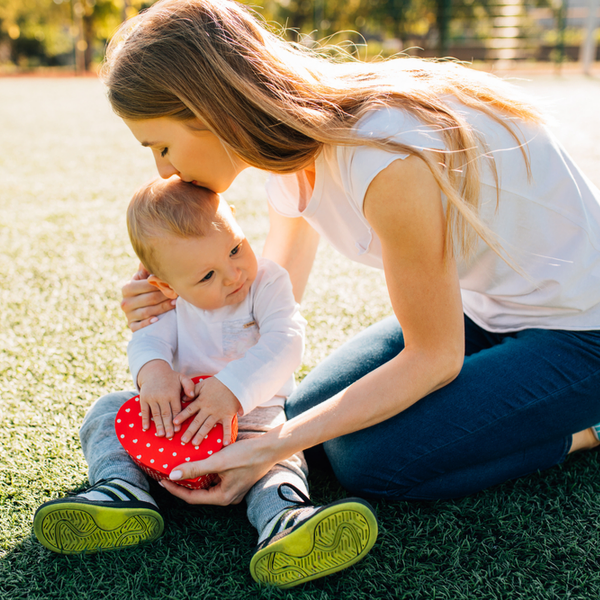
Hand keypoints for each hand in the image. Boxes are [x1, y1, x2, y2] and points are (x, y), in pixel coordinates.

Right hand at [121, 263, 174, 331]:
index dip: (160, 285)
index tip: (174, 284)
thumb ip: (147, 269)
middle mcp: (125, 302)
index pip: (146, 285)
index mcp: (127, 288)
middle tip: (178, 294)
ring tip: (175, 304)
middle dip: (165, 296)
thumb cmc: (148, 292)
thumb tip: (149, 250)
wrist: (145, 312)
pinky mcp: (132, 326)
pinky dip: (148, 322)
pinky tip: (157, 319)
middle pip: (149, 298)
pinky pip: (139, 326)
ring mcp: (128, 315)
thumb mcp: (146, 280)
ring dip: (163, 307)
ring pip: (148, 311)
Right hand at [138, 360, 195, 437]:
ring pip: (156, 414)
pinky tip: (146, 428)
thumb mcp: (182, 377)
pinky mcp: (144, 399)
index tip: (178, 430)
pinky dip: (145, 420)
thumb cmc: (171, 377)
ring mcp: (152, 398)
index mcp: (173, 393)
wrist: (153, 371)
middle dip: (168, 426)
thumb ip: (189, 385)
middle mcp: (162, 396)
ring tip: (160, 435)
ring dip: (158, 425)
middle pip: (166, 413)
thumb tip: (192, 396)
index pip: (176, 409)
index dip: (177, 420)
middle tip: (170, 436)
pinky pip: (144, 411)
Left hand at [160, 434, 277, 505]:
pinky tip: (199, 463)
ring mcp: (232, 489)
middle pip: (199, 493)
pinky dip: (205, 473)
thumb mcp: (218, 461)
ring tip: (181, 467)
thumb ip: (195, 468)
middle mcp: (227, 497)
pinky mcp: (235, 480)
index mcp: (222, 497)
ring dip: (194, 477)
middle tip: (168, 474)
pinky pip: (215, 480)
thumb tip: (172, 475)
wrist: (269, 448)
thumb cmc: (246, 455)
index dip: (175, 489)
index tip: (162, 481)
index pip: (192, 497)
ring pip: (207, 486)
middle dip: (183, 483)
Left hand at [173, 377, 241, 445]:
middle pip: (197, 421)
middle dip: (189, 431)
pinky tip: (225, 444)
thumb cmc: (217, 383)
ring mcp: (218, 413)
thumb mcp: (202, 384)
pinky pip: (227, 427)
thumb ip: (192, 391)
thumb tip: (183, 399)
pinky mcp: (227, 416)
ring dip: (201, 435)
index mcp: (201, 401)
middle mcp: (208, 409)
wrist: (234, 383)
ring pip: (207, 426)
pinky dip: (227, 435)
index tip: (174, 423)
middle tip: (183, 441)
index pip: (189, 410)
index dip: (181, 416)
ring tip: (195, 443)